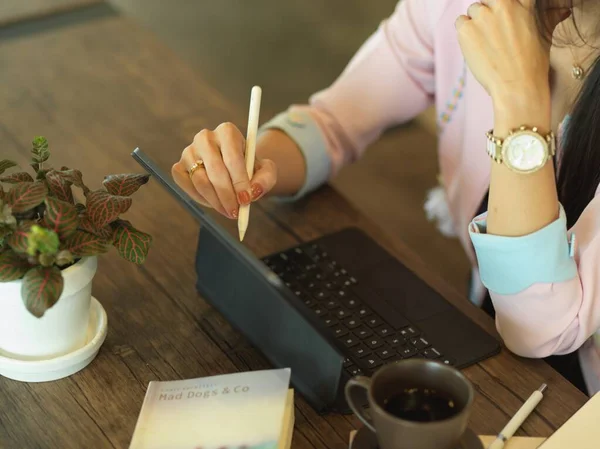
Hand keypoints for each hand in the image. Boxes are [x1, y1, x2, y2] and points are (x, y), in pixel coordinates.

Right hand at [172, 123, 276, 218]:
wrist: (233, 167)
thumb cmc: (249, 167)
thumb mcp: (265, 170)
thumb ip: (266, 178)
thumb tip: (253, 192)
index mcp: (227, 132)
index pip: (232, 158)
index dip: (239, 181)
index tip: (245, 200)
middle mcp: (205, 137)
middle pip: (215, 171)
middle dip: (227, 195)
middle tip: (235, 211)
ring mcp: (189, 151)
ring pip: (200, 181)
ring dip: (215, 201)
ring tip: (228, 210)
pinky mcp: (179, 166)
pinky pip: (186, 186)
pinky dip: (200, 199)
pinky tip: (214, 203)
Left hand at [455, 0, 569, 109]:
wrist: (516, 87)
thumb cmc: (532, 65)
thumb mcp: (544, 36)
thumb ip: (549, 18)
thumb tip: (563, 11)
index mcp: (523, 3)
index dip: (506, 9)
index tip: (505, 22)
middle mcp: (503, 4)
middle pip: (489, 0)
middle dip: (490, 13)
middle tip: (494, 34)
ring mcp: (483, 16)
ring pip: (473, 9)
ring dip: (476, 23)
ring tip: (485, 43)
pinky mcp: (466, 29)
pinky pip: (460, 22)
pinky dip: (464, 33)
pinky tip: (474, 48)